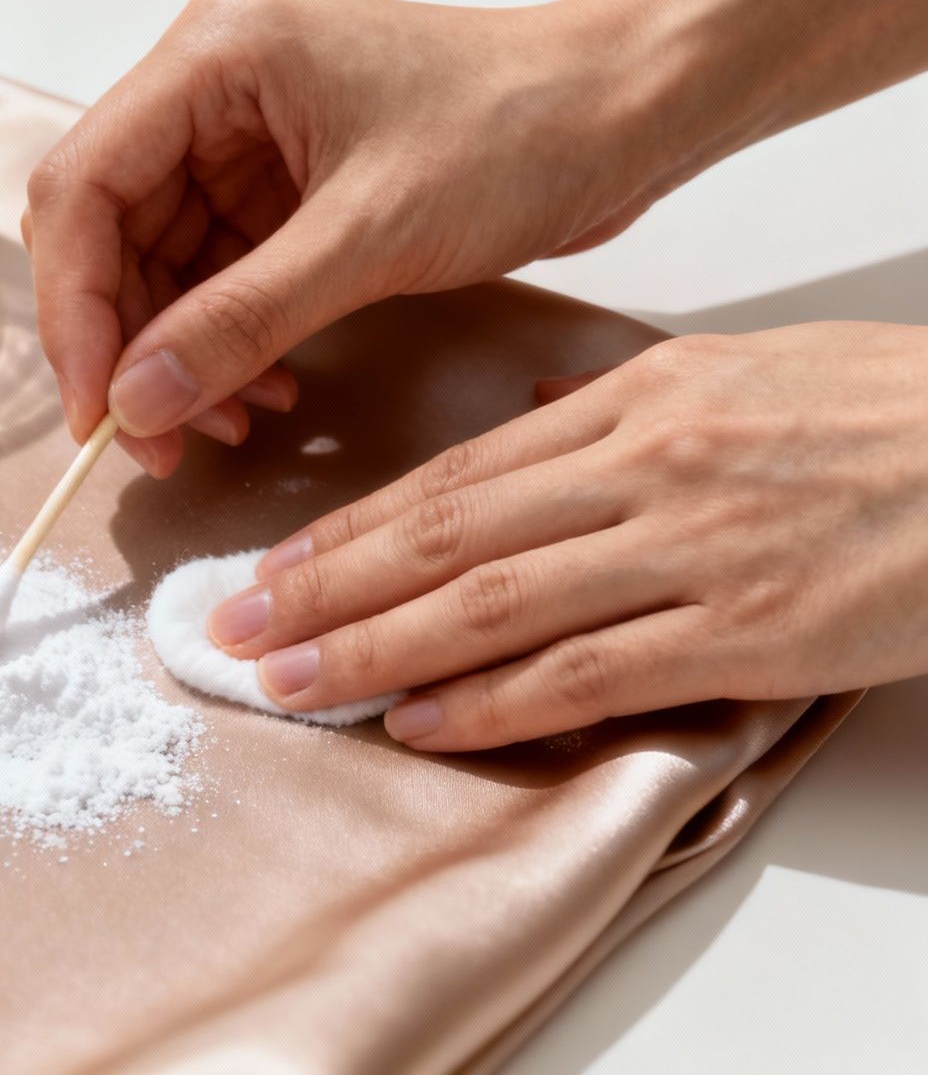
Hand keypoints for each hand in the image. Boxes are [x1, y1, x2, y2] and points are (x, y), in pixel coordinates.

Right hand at [22, 0, 668, 475]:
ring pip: (156, 267)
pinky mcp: (280, 187)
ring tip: (228, 425)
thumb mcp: (370, 235)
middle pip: (106, 232)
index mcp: (212, 60)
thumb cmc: (521, 127)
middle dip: (124, 344)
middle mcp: (209, 91)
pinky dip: (226, 344)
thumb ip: (241, 322)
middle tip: (153, 441)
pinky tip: (264, 394)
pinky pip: (215, 279)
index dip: (74, 308)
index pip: (83, 188)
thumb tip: (136, 402)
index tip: (98, 409)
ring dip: (176, 357)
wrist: (626, 111)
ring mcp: (242, 140)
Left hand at [205, 323, 927, 750]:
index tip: (272, 565)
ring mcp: (692, 549)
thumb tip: (524, 438)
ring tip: (294, 682)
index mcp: (633, 402)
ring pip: (495, 605)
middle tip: (237, 630)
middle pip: (446, 537)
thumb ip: (615, 413)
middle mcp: (643, 469)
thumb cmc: (882, 414)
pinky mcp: (749, 630)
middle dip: (328, 589)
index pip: (453, 477)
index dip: (348, 527)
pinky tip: (423, 722)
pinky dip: (495, 702)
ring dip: (378, 649)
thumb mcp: (733, 378)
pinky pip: (591, 671)